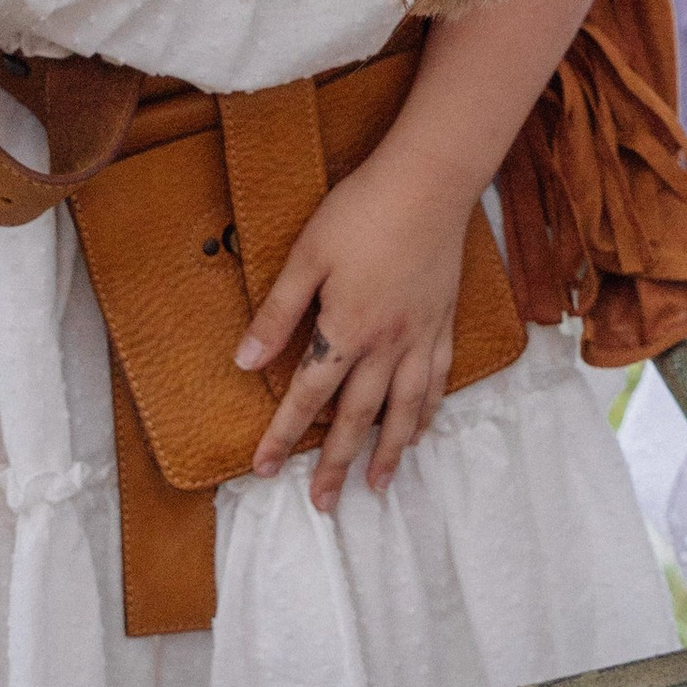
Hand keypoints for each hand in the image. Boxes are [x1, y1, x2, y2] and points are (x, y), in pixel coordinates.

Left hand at [236, 152, 471, 514]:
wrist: (429, 182)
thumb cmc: (360, 211)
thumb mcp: (306, 256)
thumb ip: (277, 313)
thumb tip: (244, 362)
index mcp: (346, 329)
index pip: (307, 396)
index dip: (282, 436)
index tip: (262, 470)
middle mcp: (386, 345)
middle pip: (357, 418)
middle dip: (335, 464)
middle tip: (322, 504)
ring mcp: (420, 337)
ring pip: (404, 410)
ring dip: (389, 453)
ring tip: (377, 487)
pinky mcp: (443, 322)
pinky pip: (437, 381)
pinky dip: (428, 413)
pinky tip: (421, 430)